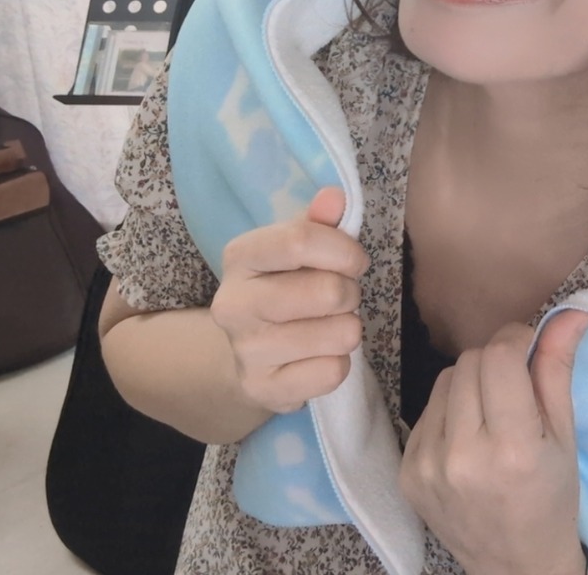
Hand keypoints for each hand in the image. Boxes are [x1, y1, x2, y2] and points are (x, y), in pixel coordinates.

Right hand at [209, 187, 368, 413]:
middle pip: (328, 292)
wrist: (250, 353)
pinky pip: (333, 372)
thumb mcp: (296, 250)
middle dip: (350, 292)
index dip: (344, 250)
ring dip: (348, 328)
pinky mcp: (263, 389)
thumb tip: (335, 197)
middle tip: (339, 297)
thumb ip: (318, 222)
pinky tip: (319, 356)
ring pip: (340, 334)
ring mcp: (246, 352)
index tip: (354, 261)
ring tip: (328, 325)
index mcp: (240, 257)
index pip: (300, 241)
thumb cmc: (284, 287)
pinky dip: (339, 363)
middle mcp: (233, 305)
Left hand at [399, 310, 587, 574]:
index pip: (499, 356)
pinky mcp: (407, 470)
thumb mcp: (565, 436)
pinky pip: (426, 409)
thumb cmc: (551, 499)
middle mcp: (462, 456)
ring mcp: (427, 465)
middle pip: (470, 362)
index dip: (517, 340)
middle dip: (496, 363)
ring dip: (470, 384)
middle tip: (517, 389)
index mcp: (511, 449)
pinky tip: (469, 437)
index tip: (531, 350)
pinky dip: (449, 411)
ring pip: (444, 379)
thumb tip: (571, 311)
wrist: (514, 565)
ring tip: (492, 416)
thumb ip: (558, 369)